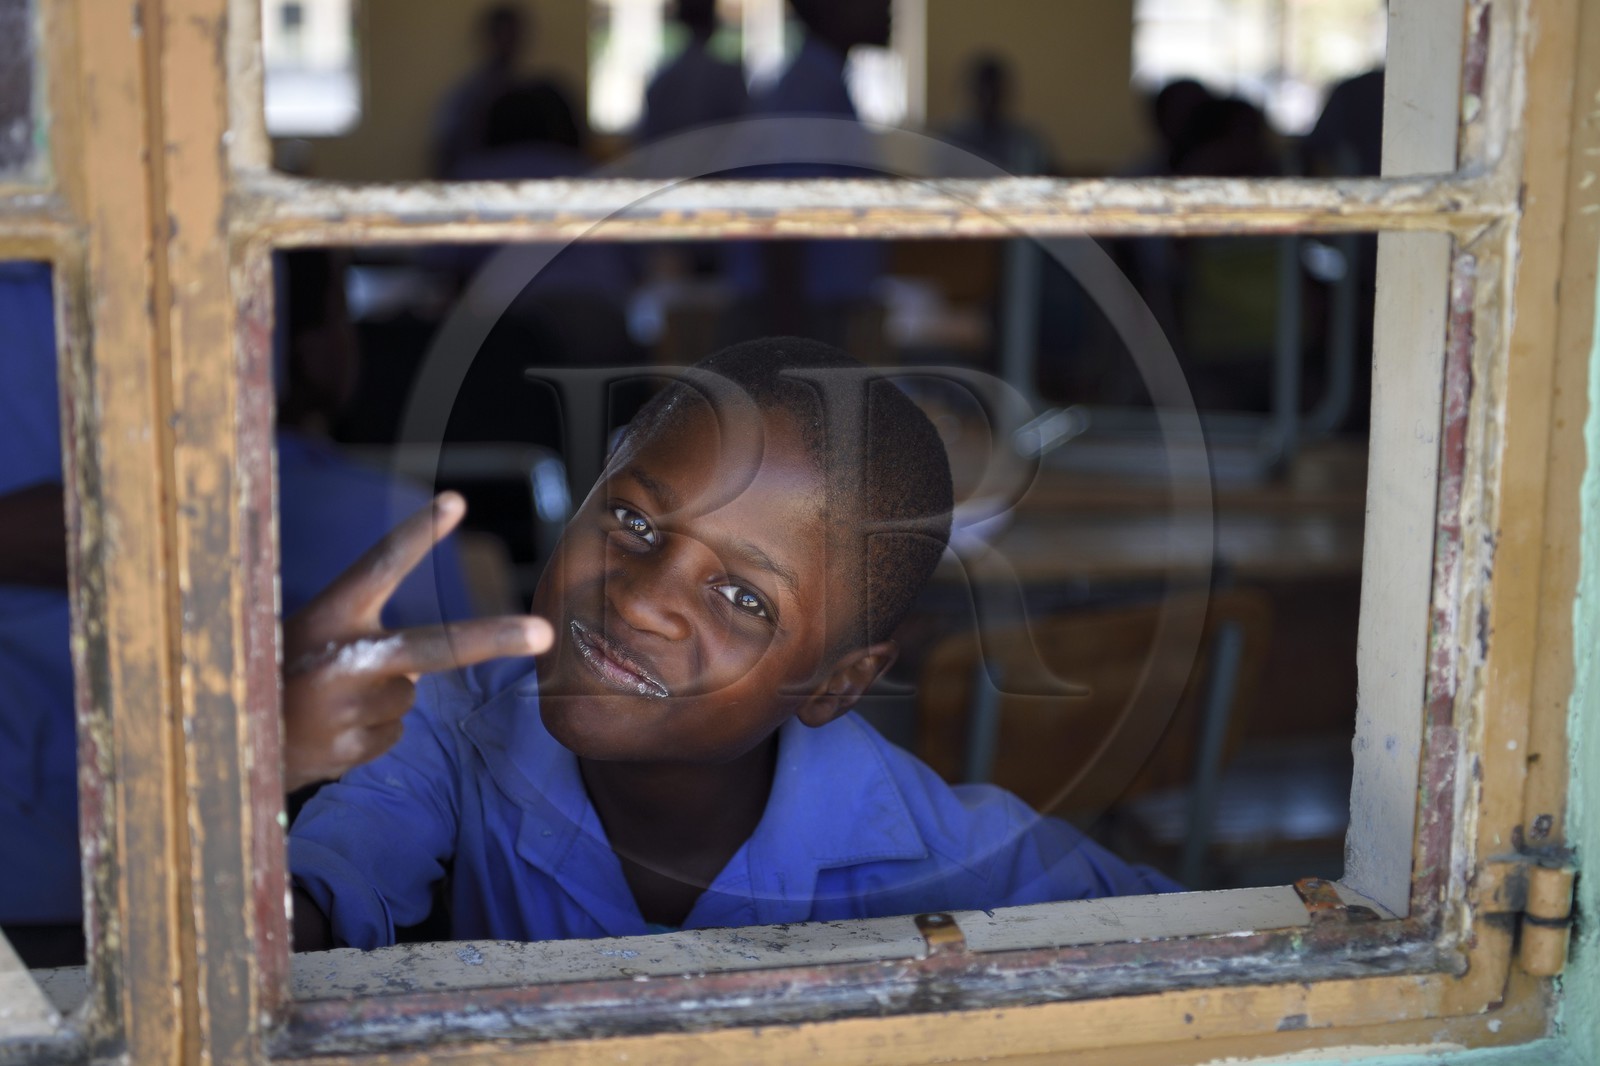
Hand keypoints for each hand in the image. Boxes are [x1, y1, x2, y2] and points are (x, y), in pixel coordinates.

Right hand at [281, 492, 551, 790]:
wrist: (225, 750)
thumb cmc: (274, 676)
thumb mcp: (304, 635)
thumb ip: (360, 634)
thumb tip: (420, 671)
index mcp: (325, 616)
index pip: (378, 566)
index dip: (417, 534)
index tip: (456, 501)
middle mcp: (341, 659)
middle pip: (436, 646)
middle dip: (495, 638)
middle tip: (543, 632)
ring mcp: (348, 709)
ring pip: (408, 694)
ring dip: (382, 698)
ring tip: (330, 704)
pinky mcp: (352, 749)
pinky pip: (392, 731)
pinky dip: (370, 731)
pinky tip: (330, 731)